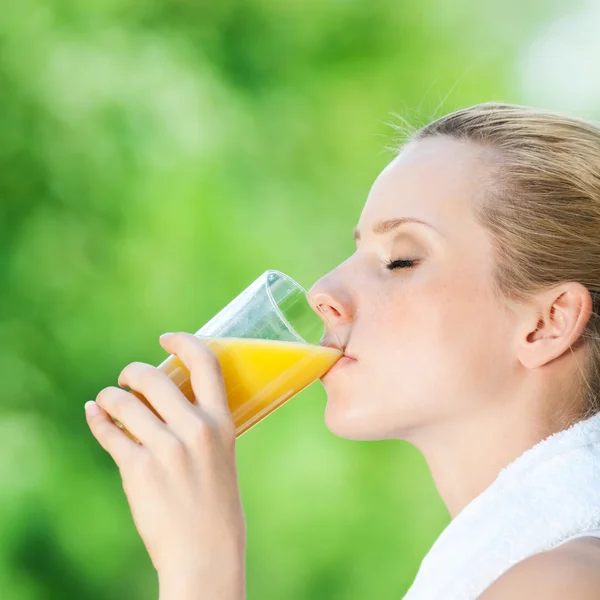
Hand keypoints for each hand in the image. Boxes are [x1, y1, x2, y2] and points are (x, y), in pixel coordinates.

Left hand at [85, 332, 245, 598]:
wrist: (206, 553)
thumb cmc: (217, 504)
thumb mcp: (222, 455)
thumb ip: (201, 425)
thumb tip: (164, 398)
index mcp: (222, 422)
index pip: (206, 363)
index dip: (184, 341)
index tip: (165, 338)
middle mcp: (195, 429)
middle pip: (153, 377)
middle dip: (133, 372)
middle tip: (128, 379)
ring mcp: (165, 449)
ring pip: (123, 402)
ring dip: (109, 396)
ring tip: (108, 400)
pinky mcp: (138, 470)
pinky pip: (108, 432)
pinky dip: (96, 418)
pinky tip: (92, 413)